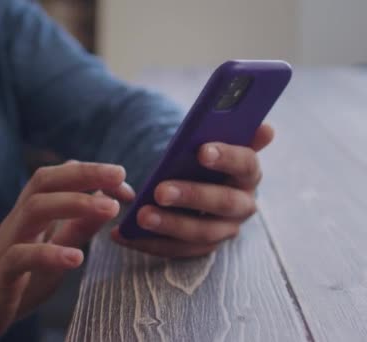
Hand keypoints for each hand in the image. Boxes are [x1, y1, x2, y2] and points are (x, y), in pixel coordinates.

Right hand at [0, 161, 133, 341]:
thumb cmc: (17, 280)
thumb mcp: (55, 252)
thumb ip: (76, 229)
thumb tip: (106, 202)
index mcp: (31, 214)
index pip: (58, 178)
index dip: (91, 173)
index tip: (123, 182)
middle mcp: (19, 221)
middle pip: (45, 181)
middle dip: (84, 173)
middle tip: (120, 174)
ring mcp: (8, 244)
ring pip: (34, 209)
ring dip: (74, 204)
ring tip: (109, 208)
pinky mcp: (1, 273)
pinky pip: (20, 257)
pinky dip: (49, 255)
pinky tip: (76, 258)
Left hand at [111, 123, 274, 257]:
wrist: (192, 181)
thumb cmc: (200, 158)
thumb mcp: (212, 142)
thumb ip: (232, 134)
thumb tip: (266, 130)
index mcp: (248, 173)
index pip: (246, 164)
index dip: (227, 157)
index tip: (202, 150)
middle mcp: (242, 205)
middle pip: (222, 202)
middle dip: (191, 196)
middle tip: (160, 191)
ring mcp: (222, 230)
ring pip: (200, 232)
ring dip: (169, 225)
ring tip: (140, 216)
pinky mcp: (200, 248)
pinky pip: (175, 250)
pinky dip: (147, 243)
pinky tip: (122, 234)